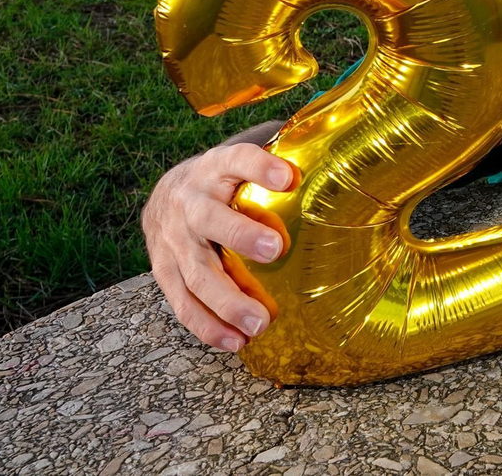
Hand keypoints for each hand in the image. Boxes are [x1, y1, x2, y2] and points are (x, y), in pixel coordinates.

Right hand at [141, 144, 295, 351]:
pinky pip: (183, 302)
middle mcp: (190, 201)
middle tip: (275, 250)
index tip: (289, 178)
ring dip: (228, 301)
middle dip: (242, 235)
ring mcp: (174, 239)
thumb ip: (282, 159)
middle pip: (211, 219)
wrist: (164, 196)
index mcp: (215, 168)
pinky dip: (208, 325)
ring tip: (260, 324)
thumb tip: (338, 159)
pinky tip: (235, 341)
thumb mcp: (244, 161)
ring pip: (197, 272)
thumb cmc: (223, 181)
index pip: (237, 159)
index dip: (260, 166)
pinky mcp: (164, 271)